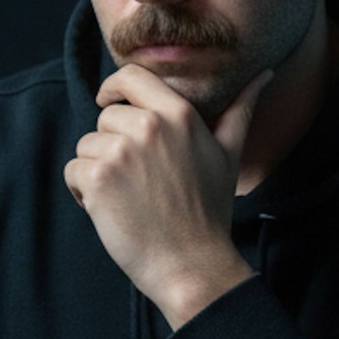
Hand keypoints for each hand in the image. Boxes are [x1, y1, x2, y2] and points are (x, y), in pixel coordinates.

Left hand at [63, 63, 272, 326]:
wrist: (192, 265)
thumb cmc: (209, 211)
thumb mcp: (229, 153)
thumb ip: (240, 110)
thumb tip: (264, 74)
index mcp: (178, 114)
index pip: (129, 76)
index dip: (113, 88)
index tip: (108, 102)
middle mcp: (148, 126)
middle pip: (105, 118)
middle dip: (112, 145)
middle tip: (138, 181)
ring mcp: (121, 152)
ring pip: (86, 146)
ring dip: (97, 171)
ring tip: (128, 197)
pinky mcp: (98, 179)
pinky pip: (73, 171)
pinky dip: (82, 192)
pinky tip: (111, 210)